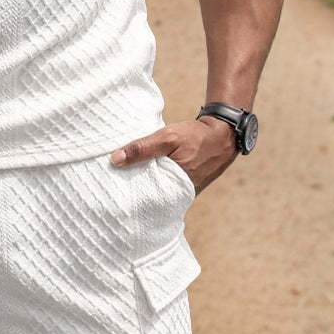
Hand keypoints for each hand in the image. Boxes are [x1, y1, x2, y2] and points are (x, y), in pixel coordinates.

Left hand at [109, 116, 238, 194]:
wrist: (223, 135)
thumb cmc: (195, 136)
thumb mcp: (167, 137)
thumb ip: (142, 148)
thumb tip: (115, 159)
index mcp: (174, 188)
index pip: (145, 198)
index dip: (128, 196)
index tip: (111, 192)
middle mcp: (180, 195)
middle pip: (150, 197)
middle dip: (134, 193)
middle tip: (112, 188)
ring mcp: (184, 192)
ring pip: (158, 192)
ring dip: (145, 185)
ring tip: (122, 180)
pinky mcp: (186, 185)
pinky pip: (167, 186)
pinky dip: (156, 181)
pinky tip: (142, 173)